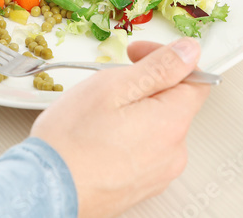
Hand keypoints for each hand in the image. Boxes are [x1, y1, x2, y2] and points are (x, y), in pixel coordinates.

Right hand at [31, 38, 210, 217]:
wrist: (47, 190)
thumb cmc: (72, 141)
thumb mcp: (115, 86)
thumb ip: (160, 67)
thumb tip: (189, 52)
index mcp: (172, 123)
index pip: (196, 79)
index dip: (168, 59)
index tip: (139, 55)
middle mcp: (173, 153)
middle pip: (173, 104)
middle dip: (146, 86)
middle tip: (110, 86)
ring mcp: (158, 174)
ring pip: (156, 127)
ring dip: (135, 112)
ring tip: (99, 115)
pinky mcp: (141, 187)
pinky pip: (144, 151)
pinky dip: (127, 138)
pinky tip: (99, 138)